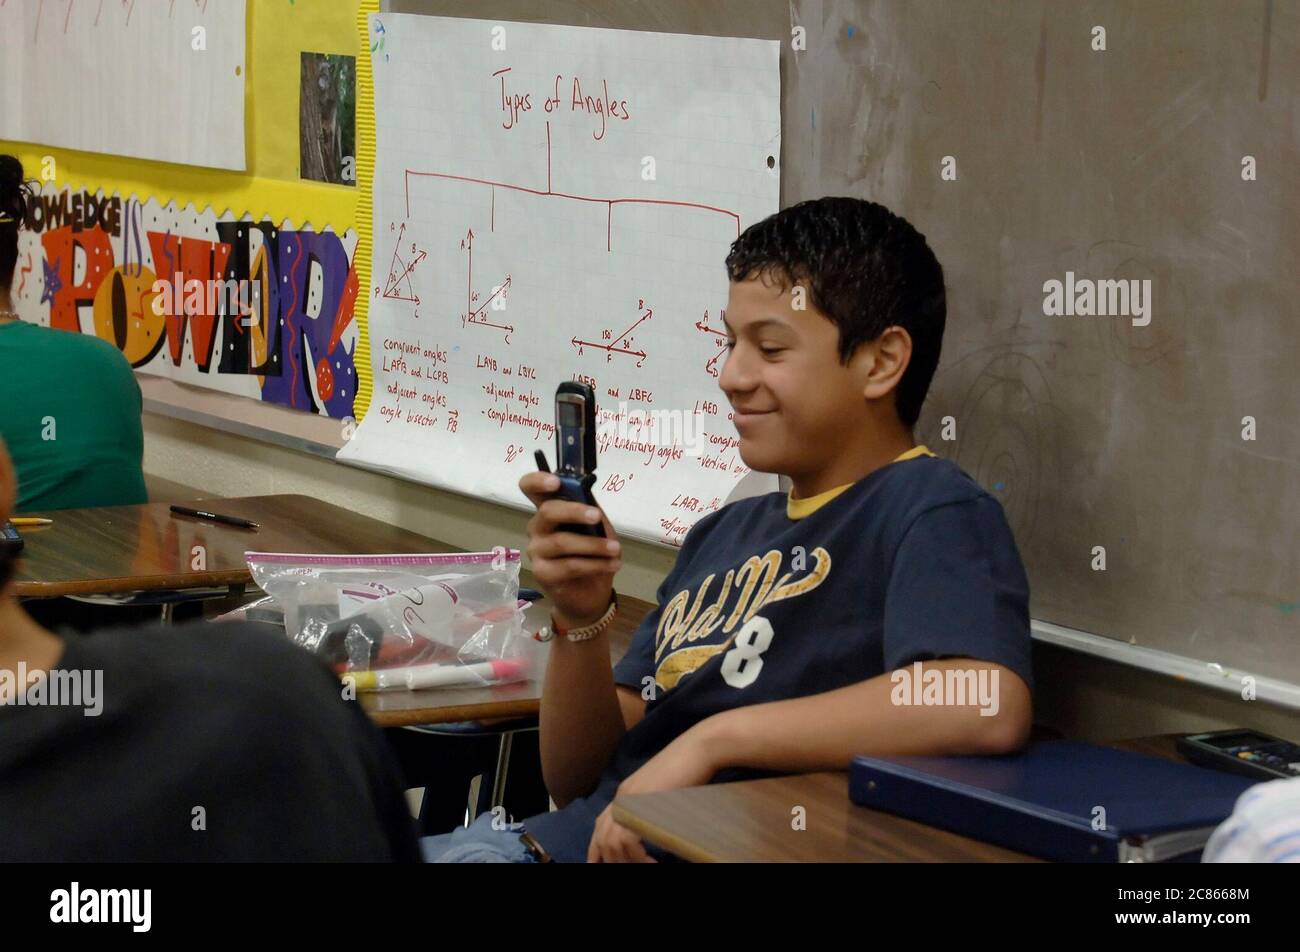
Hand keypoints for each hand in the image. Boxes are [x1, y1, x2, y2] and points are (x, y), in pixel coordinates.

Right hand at [519, 471, 619, 626]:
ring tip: (615, 550)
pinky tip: (612, 565)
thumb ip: (590, 510)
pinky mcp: (543, 573)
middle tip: (597, 517)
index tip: (556, 482)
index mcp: (548, 509)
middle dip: (575, 511)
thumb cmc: (592, 552)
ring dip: (593, 545)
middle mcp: (537, 527)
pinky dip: (595, 564)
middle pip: (548, 512)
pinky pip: (569, 565)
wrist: (589, 593)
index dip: (538, 480)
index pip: (529, 487)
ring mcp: (536, 551)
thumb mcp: (596, 527)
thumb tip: (588, 497)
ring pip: (562, 542)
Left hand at [587, 726, 719, 862]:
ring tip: (649, 866)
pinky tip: (654, 862)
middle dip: (612, 860)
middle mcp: (622, 796)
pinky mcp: (640, 804)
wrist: (699, 749)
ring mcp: (630, 799)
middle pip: (602, 837)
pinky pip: (627, 840)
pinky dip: (638, 857)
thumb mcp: (666, 792)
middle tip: (631, 868)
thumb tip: (653, 831)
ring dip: (628, 861)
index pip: (600, 824)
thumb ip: (653, 808)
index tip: (599, 864)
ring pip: (612, 842)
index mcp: (626, 793)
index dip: (597, 848)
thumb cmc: (691, 768)